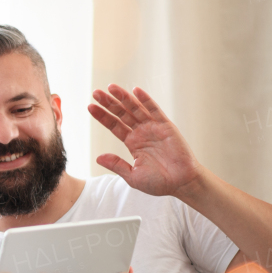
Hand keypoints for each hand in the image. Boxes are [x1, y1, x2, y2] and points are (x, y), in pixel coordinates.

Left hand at [89, 85, 204, 197]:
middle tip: (96, 93)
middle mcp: (141, 133)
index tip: (90, 106)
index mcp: (132, 143)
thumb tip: (98, 158)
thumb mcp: (132, 175)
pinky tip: (136, 90)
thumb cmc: (159, 182)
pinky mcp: (166, 126)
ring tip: (110, 87)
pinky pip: (154, 110)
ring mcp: (153, 128)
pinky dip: (146, 100)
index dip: (102, 116)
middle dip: (109, 103)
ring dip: (123, 97)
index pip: (114, 125)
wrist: (181, 184)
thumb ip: (116, 165)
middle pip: (122, 113)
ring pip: (135, 109)